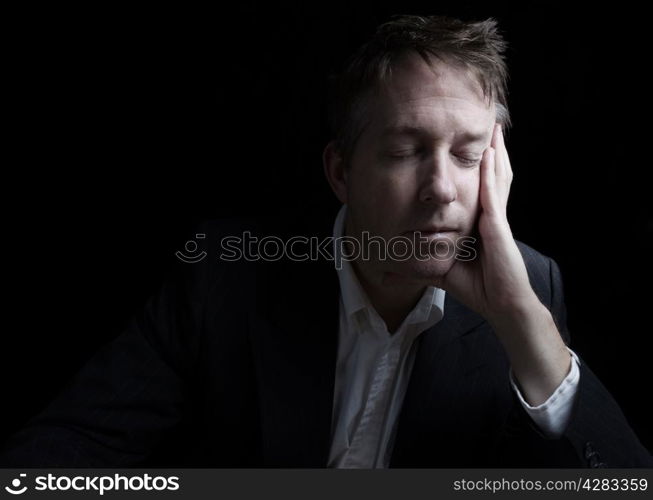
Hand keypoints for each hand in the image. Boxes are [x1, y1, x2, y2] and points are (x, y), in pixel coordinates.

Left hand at [437, 123, 538, 321]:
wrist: (499, 304)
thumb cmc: (475, 288)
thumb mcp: (442, 271)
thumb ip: (420, 266)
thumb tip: (389, 272)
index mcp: (480, 222)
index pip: (479, 187)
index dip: (479, 166)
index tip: (470, 147)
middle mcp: (490, 215)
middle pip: (492, 175)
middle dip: (491, 150)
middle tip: (490, 126)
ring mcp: (496, 218)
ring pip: (497, 177)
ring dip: (495, 151)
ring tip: (494, 128)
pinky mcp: (497, 225)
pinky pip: (493, 193)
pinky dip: (491, 173)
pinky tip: (489, 154)